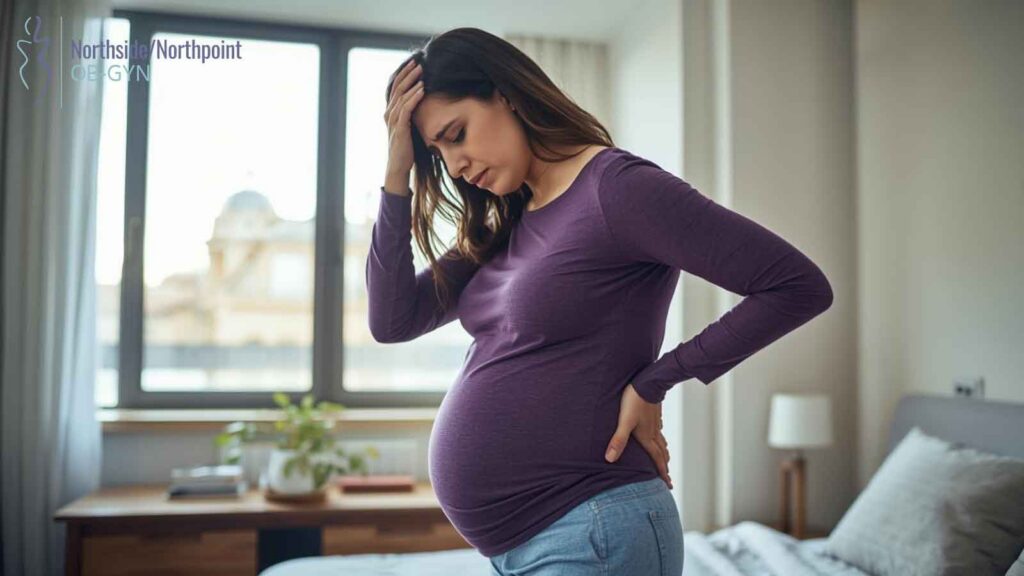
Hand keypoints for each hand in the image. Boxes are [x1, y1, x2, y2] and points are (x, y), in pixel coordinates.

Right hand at [383, 59, 425, 182]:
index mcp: (390, 112)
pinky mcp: (400, 128)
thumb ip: (410, 115)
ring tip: (422, 72)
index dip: (404, 74)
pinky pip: (407, 109)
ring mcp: (393, 120)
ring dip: (412, 82)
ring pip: (402, 96)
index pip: (396, 88)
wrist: (398, 166)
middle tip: (418, 62)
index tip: (414, 63)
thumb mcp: (408, 127)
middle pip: (398, 88)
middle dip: (408, 74)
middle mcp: (389, 114)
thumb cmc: (405, 148)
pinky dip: (414, 98)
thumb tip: (421, 103)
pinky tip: (422, 90)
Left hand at [604, 382, 672, 488]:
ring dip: (664, 453)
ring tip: (666, 460)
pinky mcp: (654, 414)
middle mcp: (654, 432)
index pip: (656, 459)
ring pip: (661, 442)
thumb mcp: (623, 422)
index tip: (668, 485)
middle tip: (668, 479)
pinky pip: (659, 430)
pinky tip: (658, 434)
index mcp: (647, 437)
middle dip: (665, 467)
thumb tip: (610, 459)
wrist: (647, 381)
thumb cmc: (634, 401)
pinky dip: (660, 438)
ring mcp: (655, 423)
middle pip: (661, 453)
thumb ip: (618, 440)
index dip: (662, 473)